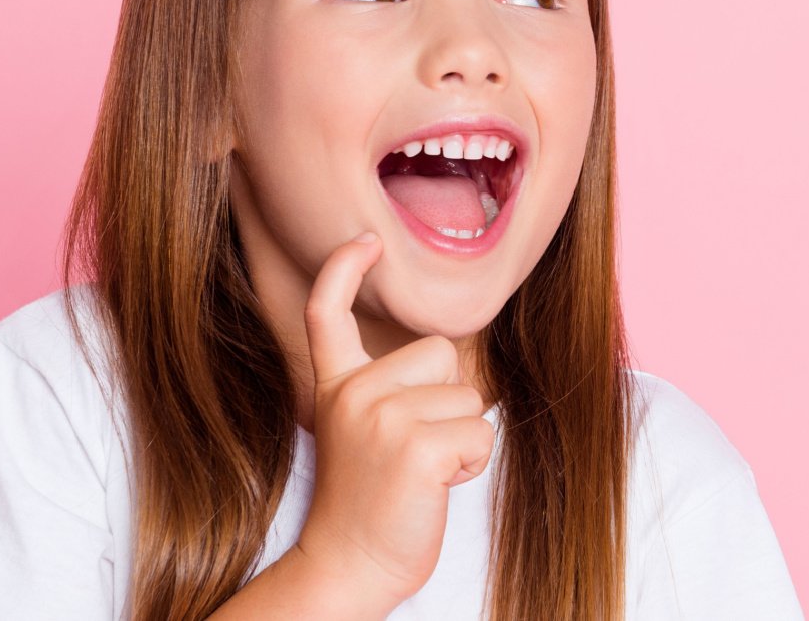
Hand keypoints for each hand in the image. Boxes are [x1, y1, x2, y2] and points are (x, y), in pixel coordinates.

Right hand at [291, 232, 496, 609]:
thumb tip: (444, 358)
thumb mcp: (363, 433)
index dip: (344, 270)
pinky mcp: (415, 446)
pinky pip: (479, 433)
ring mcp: (381, 417)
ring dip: (461, 439)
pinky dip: (471, 465)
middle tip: (411, 453)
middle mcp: (354, 393)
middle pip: (441, 355)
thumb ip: (386, 393)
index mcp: (338, 386)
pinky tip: (435, 487)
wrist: (348, 566)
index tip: (365, 242)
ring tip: (421, 475)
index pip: (330, 314)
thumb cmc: (370, 505)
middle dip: (445, 401)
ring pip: (468, 398)